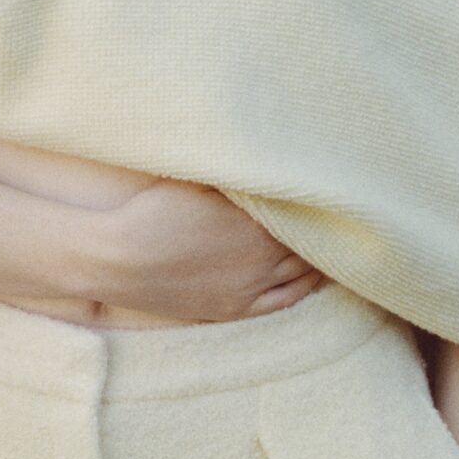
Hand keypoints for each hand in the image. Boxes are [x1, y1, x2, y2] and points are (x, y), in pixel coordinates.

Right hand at [89, 178, 329, 323]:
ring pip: (303, 271)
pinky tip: (316, 274)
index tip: (331, 177)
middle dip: (325, 223)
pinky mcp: (234, 308)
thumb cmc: (151, 211)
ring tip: (336, 235)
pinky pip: (284, 299)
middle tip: (342, 205)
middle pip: (309, 240)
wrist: (117, 259)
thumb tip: (263, 151)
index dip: (319, 193)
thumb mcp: (196, 178)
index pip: (306, 208)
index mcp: (257, 223)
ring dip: (321, 254)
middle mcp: (262, 258)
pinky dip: (306, 285)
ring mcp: (250, 288)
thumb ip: (235, 171)